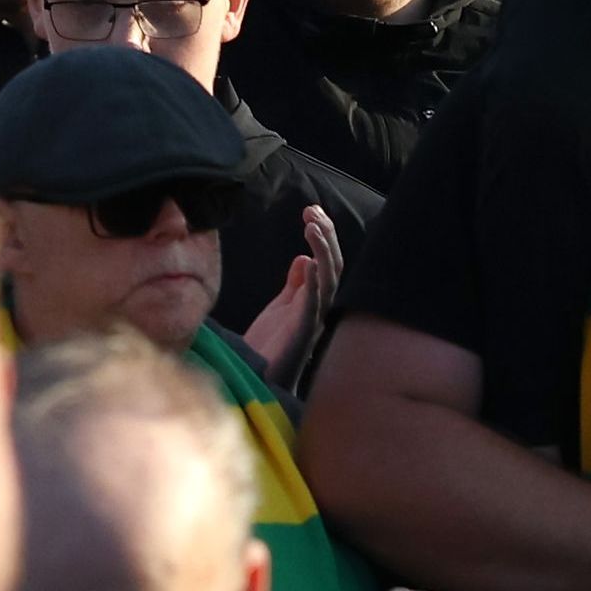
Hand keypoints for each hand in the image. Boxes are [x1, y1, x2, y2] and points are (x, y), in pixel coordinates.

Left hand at [240, 204, 341, 379]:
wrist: (257, 380)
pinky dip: (312, 281)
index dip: (324, 235)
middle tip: (312, 211)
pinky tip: (308, 261)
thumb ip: (294, 285)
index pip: (327, 261)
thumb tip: (303, 258)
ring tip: (312, 226)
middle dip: (327, 236)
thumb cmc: (269, 347)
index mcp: (315, 299)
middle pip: (334, 266)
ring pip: (328, 280)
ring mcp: (313, 320)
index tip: (311, 211)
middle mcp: (320, 308)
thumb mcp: (280, 307)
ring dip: (322, 251)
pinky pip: (312, 305)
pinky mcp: (301, 333)